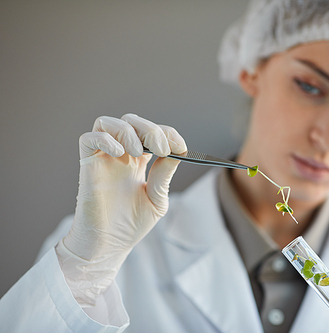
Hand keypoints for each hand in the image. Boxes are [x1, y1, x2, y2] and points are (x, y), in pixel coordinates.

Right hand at [63, 113, 186, 261]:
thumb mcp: (157, 199)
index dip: (167, 134)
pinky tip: (120, 154)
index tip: (181, 148)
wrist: (110, 246)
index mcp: (138, 161)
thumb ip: (164, 175)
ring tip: (139, 152)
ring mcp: (103, 159)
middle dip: (150, 129)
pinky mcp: (87, 165)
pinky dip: (106, 139)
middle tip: (162, 149)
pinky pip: (88, 138)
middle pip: (131, 122)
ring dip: (128, 131)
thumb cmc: (131, 225)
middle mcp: (120, 156)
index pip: (152, 133)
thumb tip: (178, 153)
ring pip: (107, 123)